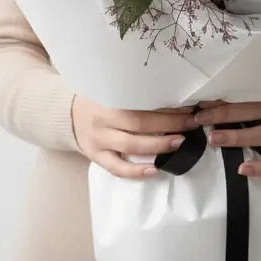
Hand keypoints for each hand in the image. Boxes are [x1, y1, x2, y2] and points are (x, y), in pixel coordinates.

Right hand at [71, 95, 196, 179]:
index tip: (187, 106)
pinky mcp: (96, 157)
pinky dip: (137, 172)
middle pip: (139, 124)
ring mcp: (99, 140)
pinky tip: (156, 170)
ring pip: (131, 146)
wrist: (68, 114)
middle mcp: (102, 120)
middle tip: (191, 123)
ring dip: (158, 147)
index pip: (141, 103)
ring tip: (179, 143)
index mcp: (107, 98)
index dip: (165, 106)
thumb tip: (173, 94)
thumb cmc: (99, 99)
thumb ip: (133, 92)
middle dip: (169, 124)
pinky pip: (117, 169)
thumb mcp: (111, 88)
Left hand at [193, 87, 260, 176]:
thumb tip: (212, 94)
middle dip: (224, 114)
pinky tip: (241, 169)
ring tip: (213, 139)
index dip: (224, 96)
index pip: (247, 92)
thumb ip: (251, 91)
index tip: (201, 99)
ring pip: (260, 135)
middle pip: (251, 111)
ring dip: (235, 137)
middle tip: (200, 118)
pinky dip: (259, 168)